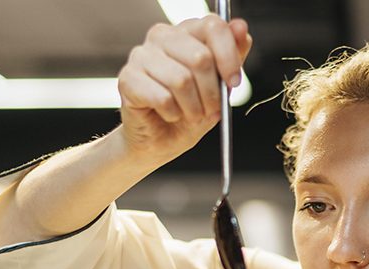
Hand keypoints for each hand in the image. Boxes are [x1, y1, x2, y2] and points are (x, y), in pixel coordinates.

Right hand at [116, 16, 252, 165]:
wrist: (160, 141)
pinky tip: (169, 115)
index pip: (212, 26)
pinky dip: (173, 113)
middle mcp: (162, 37)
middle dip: (212, 93)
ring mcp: (141, 55)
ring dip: (193, 108)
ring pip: (181, 80)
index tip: (234, 82)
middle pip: (199, 57)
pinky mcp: (128, 79)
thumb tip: (241, 28)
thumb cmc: (188, 111)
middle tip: (212, 110)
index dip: (229, 56)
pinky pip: (162, 98)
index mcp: (187, 32)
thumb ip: (232, 56)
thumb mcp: (220, 86)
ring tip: (191, 115)